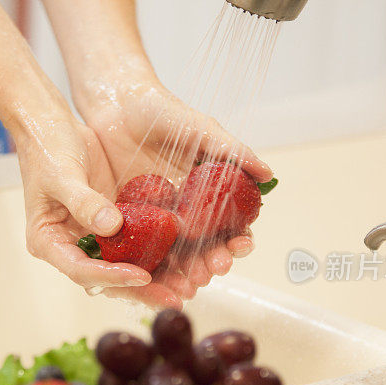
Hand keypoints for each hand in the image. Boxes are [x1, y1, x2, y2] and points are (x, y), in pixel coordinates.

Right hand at [17, 112, 187, 307]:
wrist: (51, 127)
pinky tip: (185, 260)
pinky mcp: (112, 224)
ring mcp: (92, 237)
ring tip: (187, 287)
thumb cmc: (47, 149)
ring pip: (124, 266)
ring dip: (155, 278)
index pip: (80, 270)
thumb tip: (111, 226)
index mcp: (49, 242)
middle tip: (175, 298)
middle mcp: (71, 247)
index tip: (141, 276)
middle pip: (107, 278)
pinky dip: (157, 253)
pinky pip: (135, 244)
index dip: (111, 276)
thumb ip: (83, 201)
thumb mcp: (61, 174)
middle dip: (141, 290)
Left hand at [74, 73, 272, 302]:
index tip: (241, 246)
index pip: (229, 223)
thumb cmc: (161, 110)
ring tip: (190, 282)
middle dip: (212, 260)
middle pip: (203, 245)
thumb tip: (268, 175)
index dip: (237, 238)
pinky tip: (156, 275)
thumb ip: (231, 151)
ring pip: (174, 251)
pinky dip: (150, 262)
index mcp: (206, 192)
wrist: (117, 101)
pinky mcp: (127, 216)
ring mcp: (156, 215)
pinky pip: (140, 244)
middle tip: (214, 271)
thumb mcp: (200, 129)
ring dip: (185, 270)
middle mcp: (184, 208)